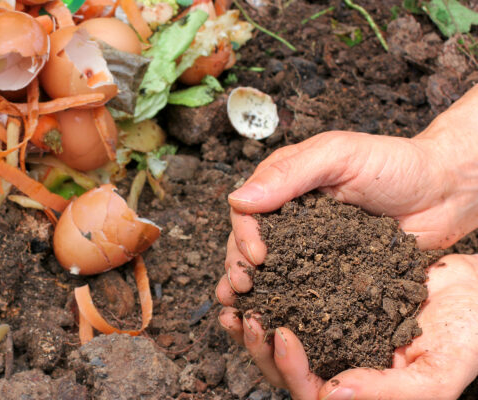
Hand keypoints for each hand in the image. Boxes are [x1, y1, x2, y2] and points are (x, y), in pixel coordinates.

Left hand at [218, 254, 477, 399]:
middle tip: (247, 315)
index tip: (281, 333)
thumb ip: (390, 391)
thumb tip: (331, 396)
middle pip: (283, 368)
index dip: (290, 369)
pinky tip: (258, 271)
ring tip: (236, 297)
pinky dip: (270, 289)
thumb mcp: (439, 371)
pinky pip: (290, 300)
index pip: (311, 392)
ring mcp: (330, 334)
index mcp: (359, 390)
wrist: (476, 288)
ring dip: (254, 320)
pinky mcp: (327, 301)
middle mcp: (338, 365)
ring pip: (279, 336)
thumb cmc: (468, 335)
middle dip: (258, 346)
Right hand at [220, 85, 477, 296]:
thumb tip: (238, 199)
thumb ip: (290, 174)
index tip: (256, 256)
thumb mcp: (339, 155)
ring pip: (271, 271)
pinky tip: (277, 321)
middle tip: (241, 289)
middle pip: (249, 245)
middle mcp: (291, 218)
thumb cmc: (396, 163)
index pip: (247, 212)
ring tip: (244, 312)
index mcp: (284, 186)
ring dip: (254, 291)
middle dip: (239, 268)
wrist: (446, 192)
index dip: (243, 235)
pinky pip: (304, 289)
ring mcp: (310, 247)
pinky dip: (287, 304)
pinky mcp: (331, 272)